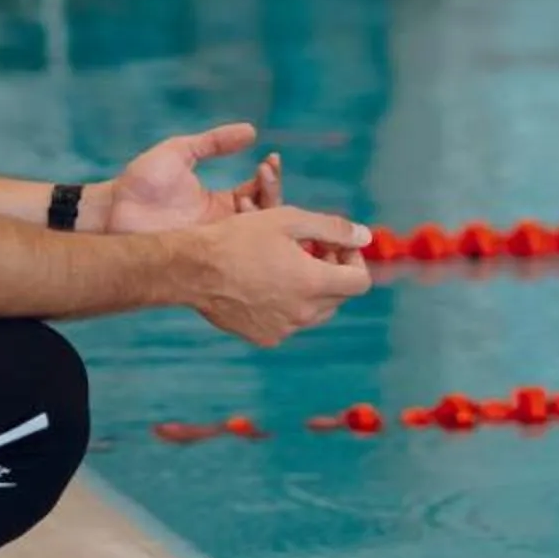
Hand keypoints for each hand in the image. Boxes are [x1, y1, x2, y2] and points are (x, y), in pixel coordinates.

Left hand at [108, 122, 282, 236]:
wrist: (113, 209)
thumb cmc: (141, 181)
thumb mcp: (181, 152)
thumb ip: (214, 142)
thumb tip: (251, 130)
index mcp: (219, 201)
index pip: (258, 191)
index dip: (269, 177)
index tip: (270, 159)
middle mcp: (222, 224)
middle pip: (265, 215)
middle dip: (272, 192)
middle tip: (263, 172)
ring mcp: (214, 242)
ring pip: (256, 235)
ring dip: (261, 213)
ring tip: (248, 196)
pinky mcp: (205, 256)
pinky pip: (236, 252)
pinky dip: (246, 237)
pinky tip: (241, 217)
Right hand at [187, 205, 368, 347]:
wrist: (192, 269)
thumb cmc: (239, 237)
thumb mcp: (289, 219)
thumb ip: (333, 228)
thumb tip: (365, 236)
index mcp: (314, 283)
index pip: (360, 282)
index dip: (353, 259)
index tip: (334, 245)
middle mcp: (303, 313)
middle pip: (339, 296)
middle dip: (332, 271)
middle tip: (308, 249)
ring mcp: (284, 329)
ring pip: (316, 311)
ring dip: (311, 288)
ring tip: (286, 264)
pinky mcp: (265, 337)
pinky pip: (290, 321)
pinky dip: (288, 304)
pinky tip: (265, 282)